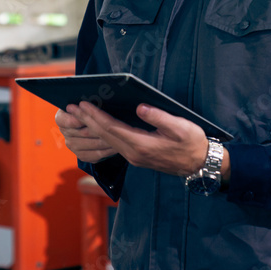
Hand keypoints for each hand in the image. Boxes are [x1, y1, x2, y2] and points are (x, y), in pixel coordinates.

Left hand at [65, 101, 211, 176]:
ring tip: (78, 114)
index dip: (96, 116)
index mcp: (142, 145)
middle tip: (71, 107)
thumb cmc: (192, 143)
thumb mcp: (180, 127)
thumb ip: (159, 117)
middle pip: (105, 135)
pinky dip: (102, 133)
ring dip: (91, 126)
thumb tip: (140, 107)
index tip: (83, 104)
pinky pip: (114, 144)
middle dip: (86, 120)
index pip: (112, 128)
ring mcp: (134, 156)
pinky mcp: (136, 156)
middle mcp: (134, 153)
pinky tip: (97, 125)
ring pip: (107, 140)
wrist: (199, 165)